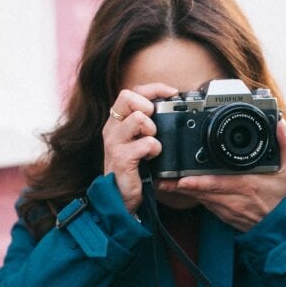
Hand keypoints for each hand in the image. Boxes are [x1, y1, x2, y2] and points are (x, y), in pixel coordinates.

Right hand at [103, 83, 178, 213]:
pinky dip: (154, 148)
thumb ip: (149, 125)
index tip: (172, 93)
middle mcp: (112, 128)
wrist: (121, 198)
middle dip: (148, 106)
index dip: (154, 88)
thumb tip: (172, 109)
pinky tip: (152, 157)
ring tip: (153, 144)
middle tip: (154, 124)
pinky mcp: (121, 158)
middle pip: (127, 96)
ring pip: (138, 118)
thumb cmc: (134, 169)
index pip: (132, 91)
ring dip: (153, 130)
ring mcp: (114, 143)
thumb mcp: (139, 142)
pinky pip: (145, 143)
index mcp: (117, 121)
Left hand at [158, 120, 285, 231]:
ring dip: (183, 191)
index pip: (221, 184)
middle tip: (163, 179)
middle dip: (182, 186)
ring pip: (201, 199)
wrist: (282, 228)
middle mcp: (235, 201)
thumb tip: (278, 125)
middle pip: (203, 192)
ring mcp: (227, 210)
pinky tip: (180, 188)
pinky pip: (205, 204)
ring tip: (164, 182)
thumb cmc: (284, 199)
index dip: (200, 182)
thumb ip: (285, 146)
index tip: (184, 179)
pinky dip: (193, 196)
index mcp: (249, 187)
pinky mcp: (223, 215)